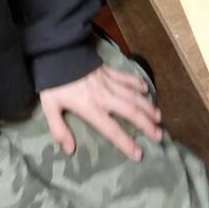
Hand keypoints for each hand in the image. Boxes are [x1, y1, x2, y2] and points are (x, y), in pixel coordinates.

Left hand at [39, 65, 162, 160]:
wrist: (57, 53)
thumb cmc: (53, 83)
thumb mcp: (49, 108)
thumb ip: (59, 130)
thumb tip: (70, 150)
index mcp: (90, 108)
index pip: (111, 129)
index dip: (125, 142)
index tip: (139, 154)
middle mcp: (104, 96)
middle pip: (130, 112)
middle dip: (146, 124)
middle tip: (159, 136)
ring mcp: (109, 82)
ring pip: (133, 95)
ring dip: (147, 106)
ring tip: (159, 117)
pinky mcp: (109, 71)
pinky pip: (127, 78)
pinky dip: (137, 83)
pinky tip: (146, 89)